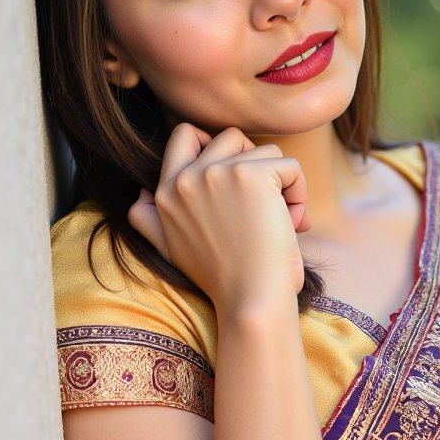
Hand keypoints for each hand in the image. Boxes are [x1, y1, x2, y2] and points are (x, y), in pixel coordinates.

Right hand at [128, 123, 309, 311]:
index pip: (185, 136)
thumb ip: (148, 220)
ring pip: (266, 151)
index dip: (218, 149)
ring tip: (283, 221)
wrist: (249, 303)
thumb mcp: (169, 250)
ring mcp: (217, 173)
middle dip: (254, 164)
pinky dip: (300, 192)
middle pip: (230, 137)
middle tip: (265, 205)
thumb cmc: (223, 282)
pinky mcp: (252, 176)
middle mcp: (187, 178)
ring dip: (282, 184)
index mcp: (166, 192)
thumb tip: (140, 193)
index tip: (238, 186)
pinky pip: (290, 166)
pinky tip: (295, 223)